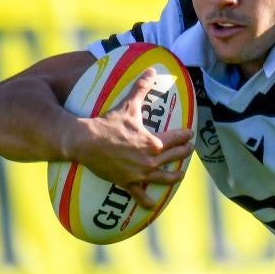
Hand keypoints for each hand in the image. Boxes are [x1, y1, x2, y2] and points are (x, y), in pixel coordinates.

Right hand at [70, 67, 194, 204]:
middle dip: (184, 152)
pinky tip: (153, 204)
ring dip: (175, 177)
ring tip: (180, 175)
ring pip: (165, 178)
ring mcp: (140, 173)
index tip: (190, 134)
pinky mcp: (127, 182)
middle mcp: (151, 160)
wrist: (85, 141)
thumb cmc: (107, 123)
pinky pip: (140, 195)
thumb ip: (141, 87)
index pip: (178, 138)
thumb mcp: (127, 105)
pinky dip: (147, 201)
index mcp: (154, 142)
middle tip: (188, 149)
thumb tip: (151, 69)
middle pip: (175, 157)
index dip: (186, 135)